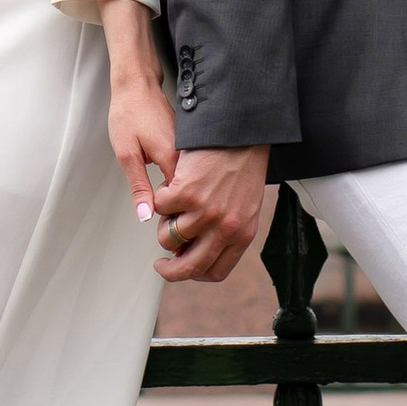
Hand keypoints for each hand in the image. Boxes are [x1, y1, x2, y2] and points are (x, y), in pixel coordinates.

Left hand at [106, 60, 178, 217]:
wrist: (137, 86)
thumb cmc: (129, 115)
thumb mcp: (127, 154)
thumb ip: (139, 186)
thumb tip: (145, 214)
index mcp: (171, 158)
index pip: (182, 199)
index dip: (174, 215)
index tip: (164, 223)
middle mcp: (186, 154)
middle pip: (191, 192)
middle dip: (181, 206)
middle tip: (167, 216)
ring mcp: (190, 148)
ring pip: (192, 181)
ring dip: (183, 193)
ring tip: (173, 201)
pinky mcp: (188, 144)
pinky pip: (191, 169)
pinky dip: (185, 179)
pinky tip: (178, 183)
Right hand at [152, 144, 272, 287]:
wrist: (240, 132)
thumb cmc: (244, 165)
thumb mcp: (246, 206)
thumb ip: (228, 231)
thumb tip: (200, 251)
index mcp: (242, 235)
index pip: (215, 272)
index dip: (194, 273)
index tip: (182, 266)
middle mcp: (224, 228)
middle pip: (189, 266)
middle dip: (169, 271)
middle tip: (161, 265)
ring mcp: (204, 212)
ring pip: (169, 237)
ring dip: (164, 225)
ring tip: (172, 207)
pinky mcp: (186, 193)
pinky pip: (160, 207)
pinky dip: (161, 197)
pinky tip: (171, 184)